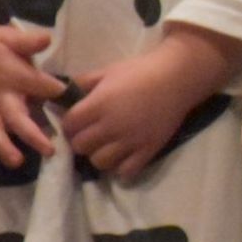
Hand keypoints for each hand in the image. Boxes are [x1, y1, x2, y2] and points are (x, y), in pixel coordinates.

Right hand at [0, 22, 66, 166]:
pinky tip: (10, 159)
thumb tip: (47, 38)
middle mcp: (1, 96)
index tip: (75, 100)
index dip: (59, 93)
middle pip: (16, 118)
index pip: (42, 87)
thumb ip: (26, 41)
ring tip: (17, 162)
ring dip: (5, 148)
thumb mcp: (5, 36)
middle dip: (32, 135)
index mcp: (14, 76)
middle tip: (50, 150)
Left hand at [63, 24, 241, 180]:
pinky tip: (124, 156)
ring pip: (100, 162)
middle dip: (82, 140)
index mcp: (98, 104)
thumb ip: (83, 83)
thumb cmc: (141, 71)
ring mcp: (131, 140)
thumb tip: (64, 94)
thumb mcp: (108, 71)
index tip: (77, 121)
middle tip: (91, 134)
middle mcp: (112, 125)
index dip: (70, 124)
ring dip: (99, 155)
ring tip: (107, 147)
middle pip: (80, 146)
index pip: (69, 126)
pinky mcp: (149, 149)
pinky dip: (121, 167)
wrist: (177, 78)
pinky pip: (126, 171)